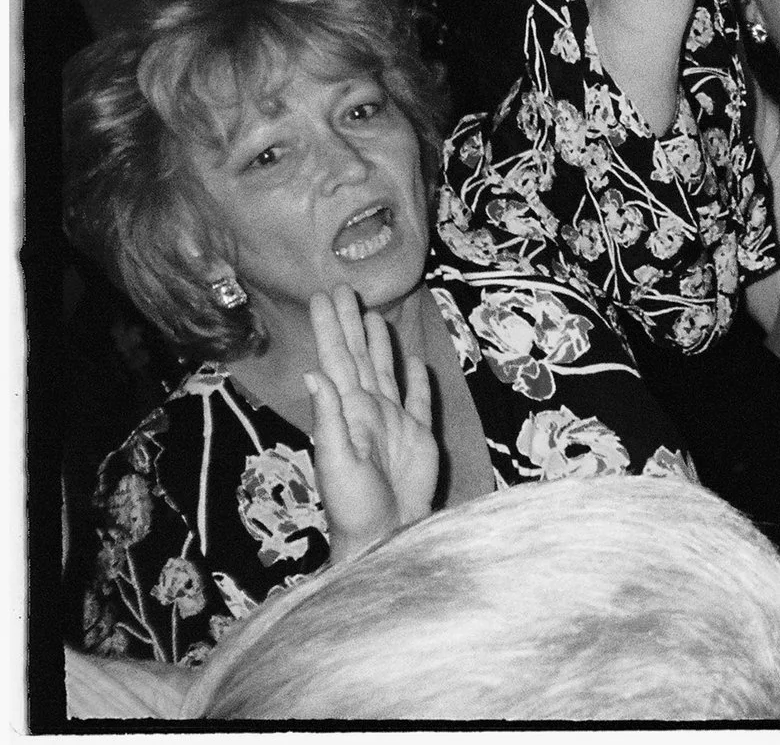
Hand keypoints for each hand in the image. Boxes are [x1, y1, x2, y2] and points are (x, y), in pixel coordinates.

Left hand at [304, 286, 438, 564]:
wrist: (385, 535)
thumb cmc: (353, 505)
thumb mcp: (335, 462)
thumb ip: (328, 417)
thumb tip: (314, 374)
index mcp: (348, 412)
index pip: (337, 360)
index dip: (331, 328)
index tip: (324, 295)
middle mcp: (369, 410)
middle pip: (359, 357)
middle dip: (351, 324)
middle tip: (343, 289)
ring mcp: (395, 422)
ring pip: (386, 371)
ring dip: (379, 344)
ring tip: (374, 316)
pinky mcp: (419, 436)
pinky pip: (418, 400)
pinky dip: (417, 380)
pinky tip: (415, 363)